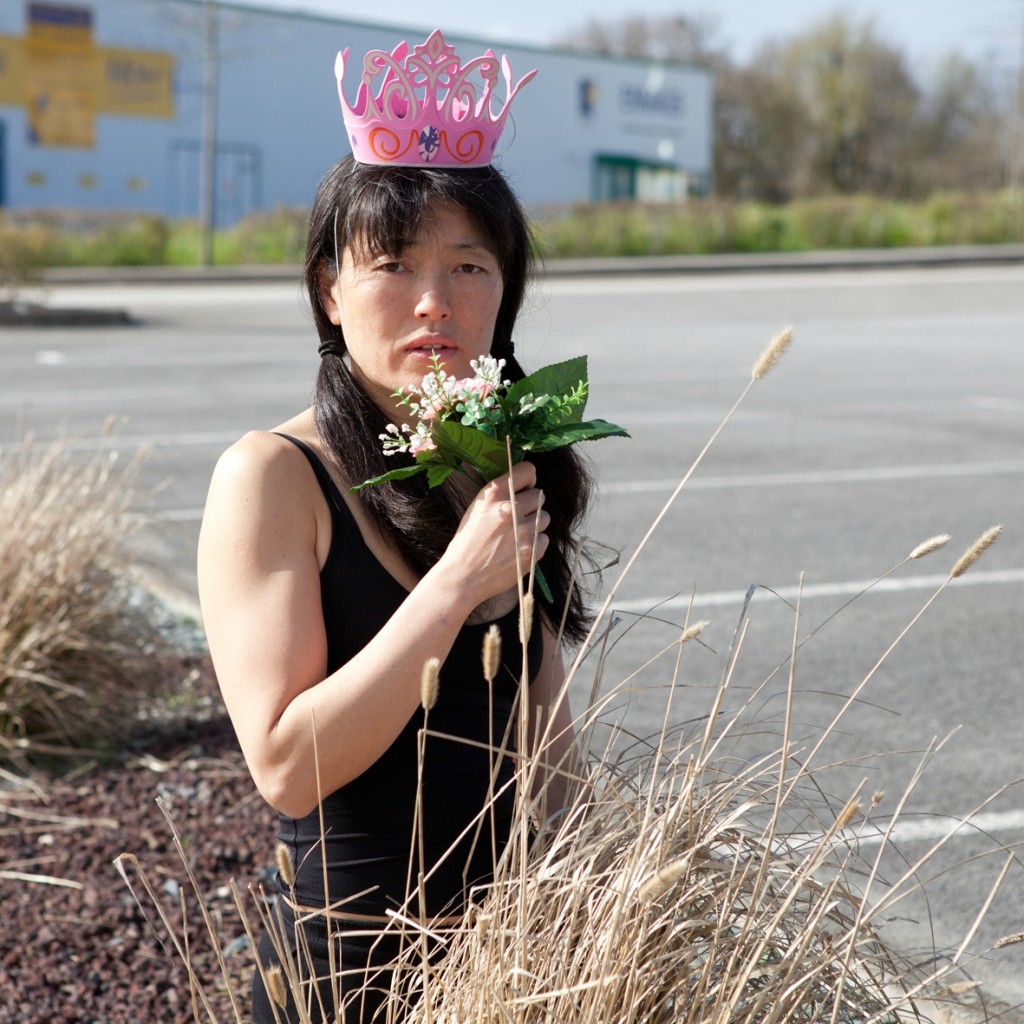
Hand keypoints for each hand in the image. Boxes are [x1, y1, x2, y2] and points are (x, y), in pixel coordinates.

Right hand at [440, 461, 549, 605]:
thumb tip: (522, 486)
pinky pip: (545, 539)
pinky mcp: (533, 551)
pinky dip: (535, 545)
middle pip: (540, 496)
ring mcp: (524, 530)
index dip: (529, 479)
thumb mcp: (477, 509)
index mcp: (494, 494)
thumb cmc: (467, 542)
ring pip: (545, 518)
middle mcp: (511, 508)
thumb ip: (499, 495)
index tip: (525, 488)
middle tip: (517, 518)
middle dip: (531, 505)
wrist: (463, 576)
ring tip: (516, 536)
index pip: (528, 470)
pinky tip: (518, 550)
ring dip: (534, 525)